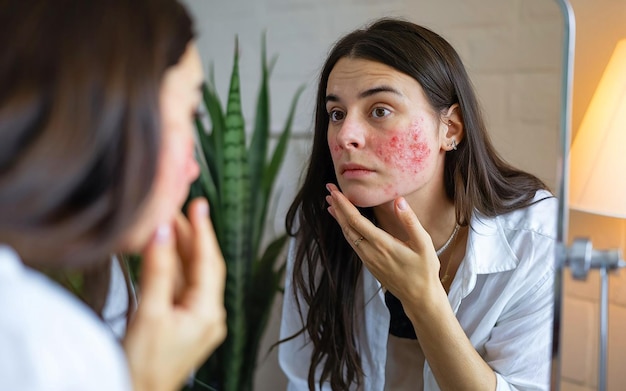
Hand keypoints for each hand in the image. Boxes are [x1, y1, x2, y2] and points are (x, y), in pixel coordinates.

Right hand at [123, 198, 226, 390]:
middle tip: (180, 208)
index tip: (198, 205)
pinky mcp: (182, 323)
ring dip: (180, 250)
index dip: (203, 230)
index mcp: (208, 313)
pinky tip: (161, 252)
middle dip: (192, 236)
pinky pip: (181, 288)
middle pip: (202, 266)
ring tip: (168, 222)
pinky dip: (171, 268)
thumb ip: (157, 271)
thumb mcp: (149, 314)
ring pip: (191, 275)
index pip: (208, 262)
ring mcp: (196, 319)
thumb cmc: (143, 367)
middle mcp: (209, 314)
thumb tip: (161, 234)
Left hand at [325, 183, 442, 305]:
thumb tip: (398, 200)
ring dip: (339, 218)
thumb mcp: (424, 244)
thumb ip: (410, 221)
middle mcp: (370, 252)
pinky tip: (344, 223)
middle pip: (347, 226)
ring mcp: (368, 259)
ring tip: (332, 203)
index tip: (335, 191)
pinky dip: (346, 229)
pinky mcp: (369, 264)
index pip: (356, 221)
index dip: (344, 205)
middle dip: (337, 207)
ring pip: (348, 235)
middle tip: (329, 189)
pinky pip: (352, 242)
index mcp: (382, 244)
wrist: (419, 297)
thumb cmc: (424, 270)